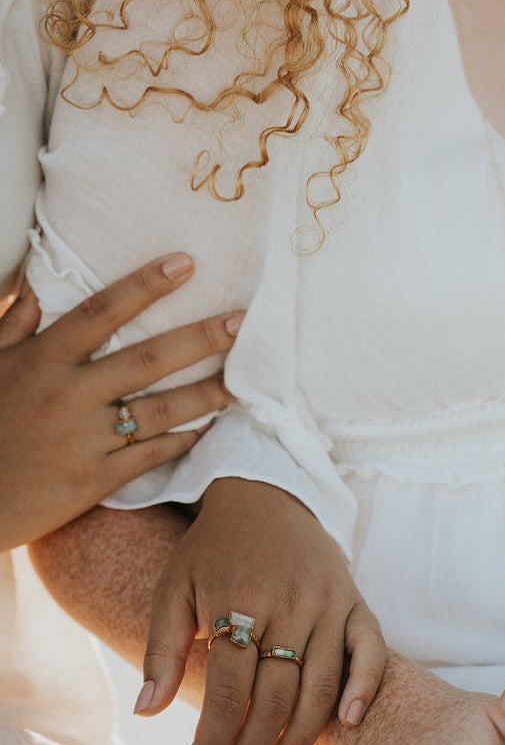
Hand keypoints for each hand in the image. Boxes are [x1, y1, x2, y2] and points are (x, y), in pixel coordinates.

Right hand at [0, 254, 242, 550]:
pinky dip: (180, 442)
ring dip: (204, 396)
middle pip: (146, 360)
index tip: (185, 264)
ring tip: (239, 384)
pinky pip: (148, 456)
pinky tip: (206, 429)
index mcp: (43, 361)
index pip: (101, 312)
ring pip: (159, 412)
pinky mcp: (93, 480)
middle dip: (199, 339)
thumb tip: (35, 289)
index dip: (144, 285)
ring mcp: (84, 440)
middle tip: (242, 323)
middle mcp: (68, 396)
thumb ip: (12, 326)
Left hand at [140, 477, 385, 744]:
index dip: (212, 744)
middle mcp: (289, 604)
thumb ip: (161, 649)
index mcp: (239, 601)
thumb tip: (147, 712)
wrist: (264, 493)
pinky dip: (365, 686)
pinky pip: (371, 648)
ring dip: (298, 741)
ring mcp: (329, 602)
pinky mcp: (355, 599)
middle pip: (273, 699)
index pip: (226, 692)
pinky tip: (347, 723)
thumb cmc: (212, 548)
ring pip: (320, 687)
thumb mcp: (173, 587)